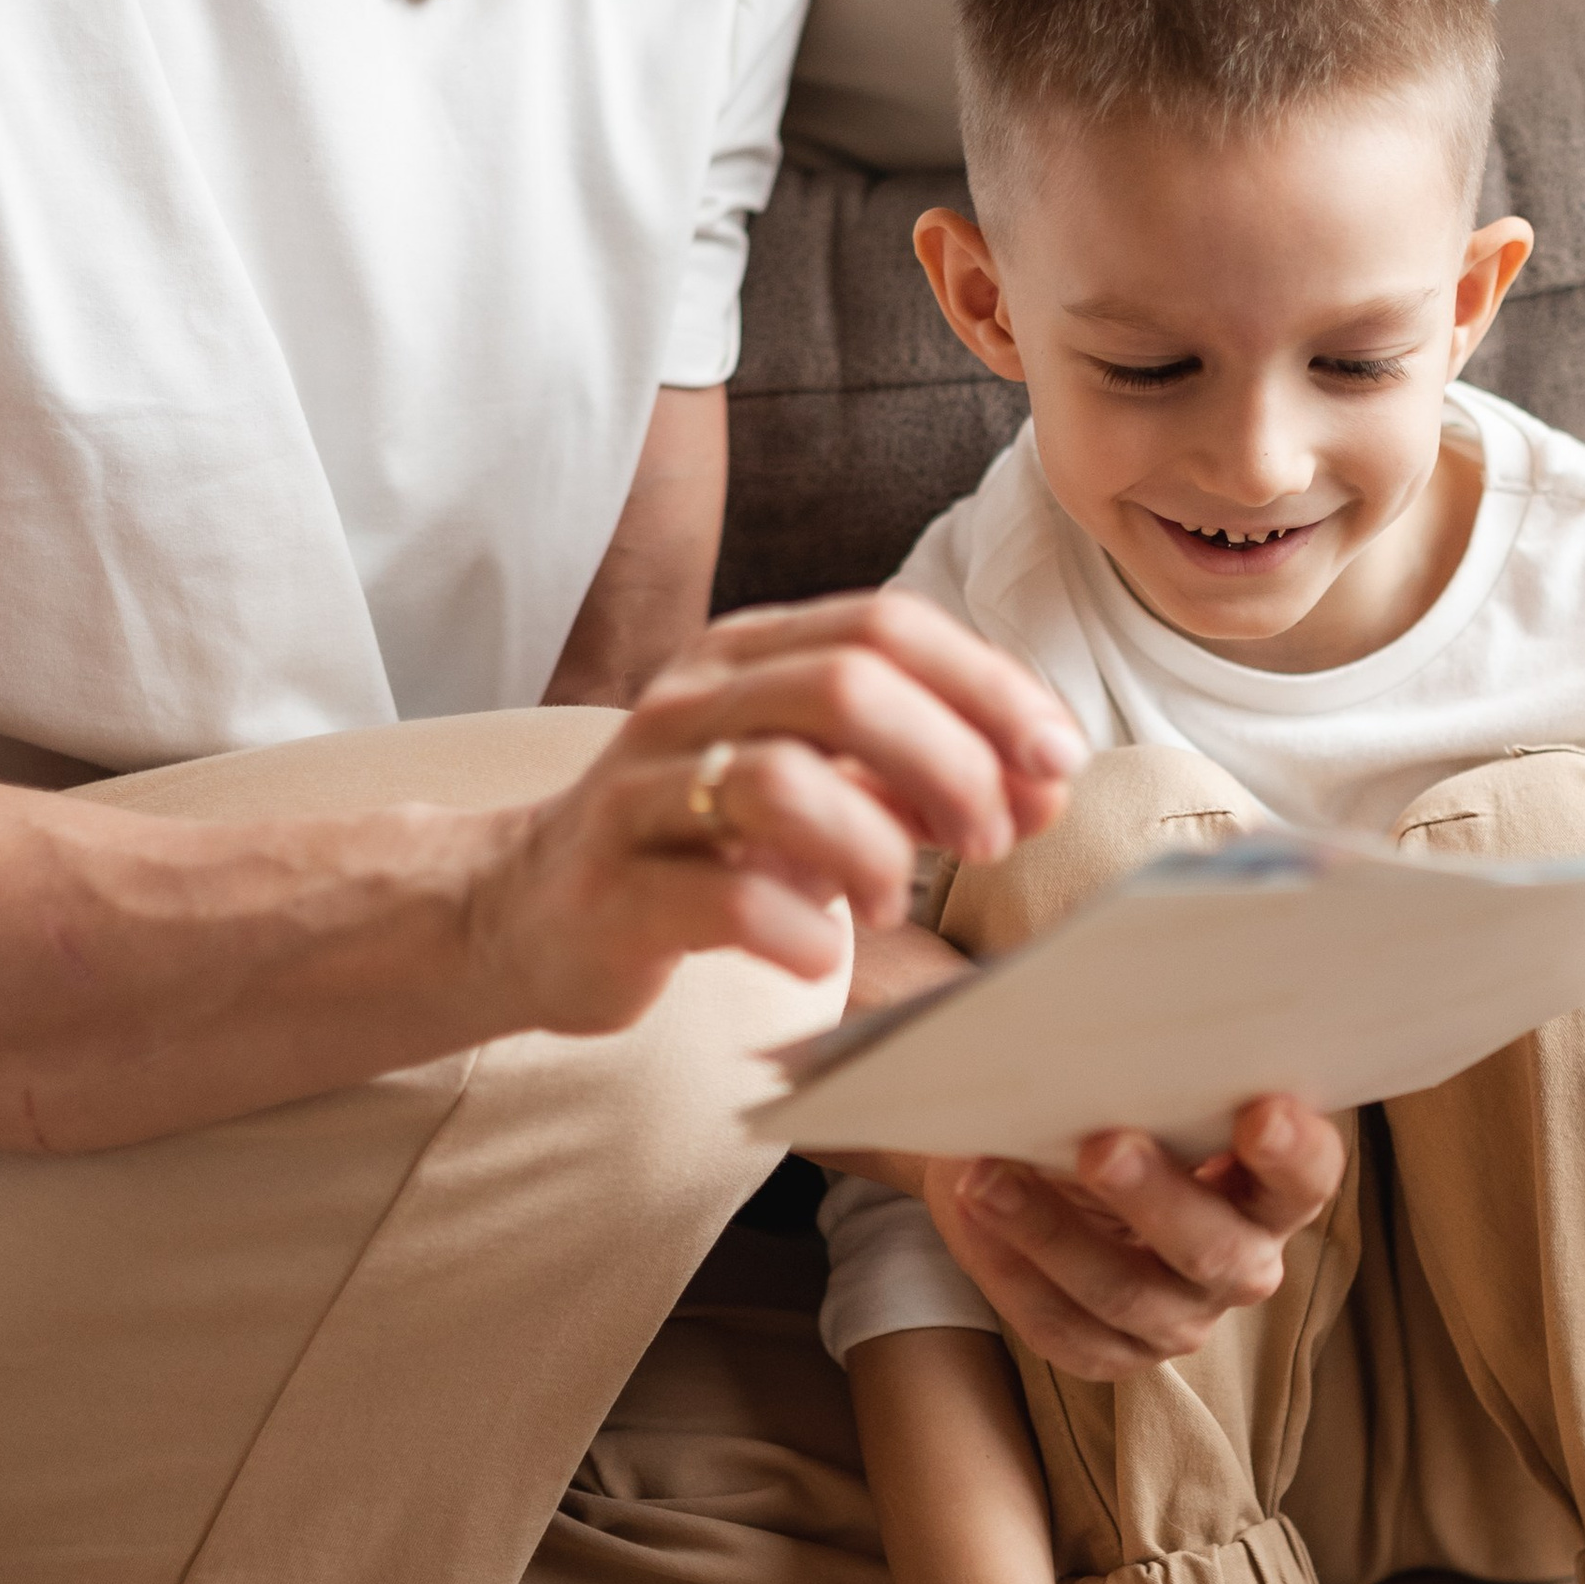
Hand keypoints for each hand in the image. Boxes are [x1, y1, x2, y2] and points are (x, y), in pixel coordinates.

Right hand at [471, 592, 1082, 1035]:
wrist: (529, 910)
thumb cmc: (697, 843)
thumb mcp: (817, 785)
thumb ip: (921, 772)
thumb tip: (1044, 779)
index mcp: (749, 654)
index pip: (888, 626)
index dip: (989, 689)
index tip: (1055, 761)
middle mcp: (691, 701)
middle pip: (847, 687)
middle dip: (949, 764)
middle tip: (988, 840)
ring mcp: (641, 790)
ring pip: (781, 782)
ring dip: (874, 848)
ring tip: (892, 902)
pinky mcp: (612, 888)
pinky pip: (721, 897)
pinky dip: (797, 930)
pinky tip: (820, 956)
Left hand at [924, 1098, 1347, 1376]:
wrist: (1043, 1155)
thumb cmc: (1113, 1100)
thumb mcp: (1141, 1081)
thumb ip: (1154, 1071)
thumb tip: (1118, 1037)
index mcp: (1274, 1191)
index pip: (1307, 1179)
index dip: (1293, 1153)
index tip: (1260, 1111)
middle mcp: (1241, 1264)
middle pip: (1214, 1251)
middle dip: (1155, 1198)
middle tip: (1101, 1145)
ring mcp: (1178, 1319)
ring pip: (1124, 1294)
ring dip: (1050, 1234)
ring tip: (987, 1177)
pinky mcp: (1111, 1351)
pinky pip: (1058, 1324)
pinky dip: (1009, 1267)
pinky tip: (972, 1214)